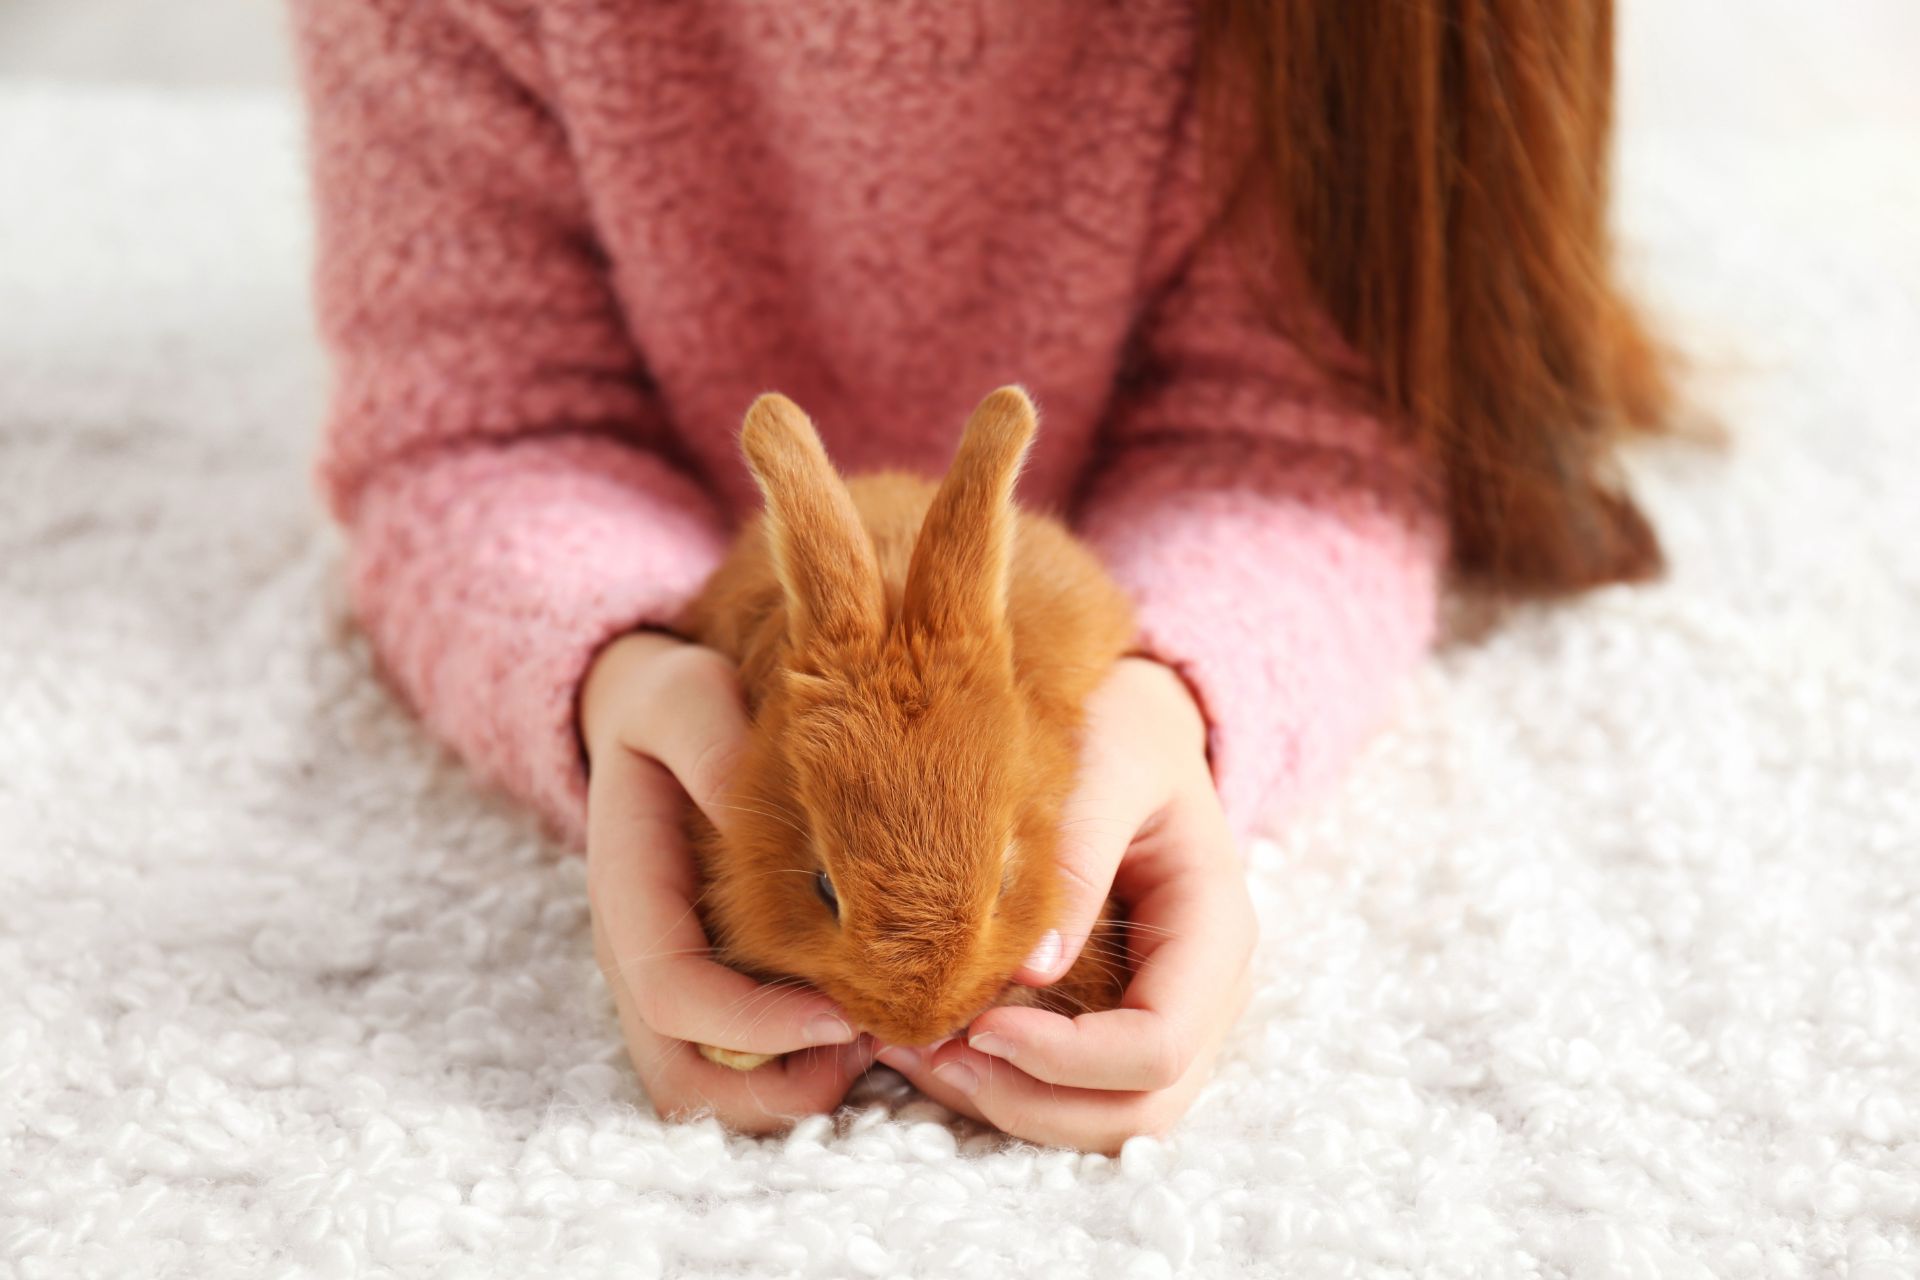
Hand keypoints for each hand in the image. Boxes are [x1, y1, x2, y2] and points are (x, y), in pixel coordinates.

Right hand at [580, 630, 873, 1132]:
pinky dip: (805, 1066)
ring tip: (878, 1033)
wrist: (655, 719)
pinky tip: (869, 1015)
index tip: (844, 1016)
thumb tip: (748, 805)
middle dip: (776, 1088)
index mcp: (628, 896)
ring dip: (795, 1087)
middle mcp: (645, 957)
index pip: (672, 997)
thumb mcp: (685, 697)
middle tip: (873, 1041)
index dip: (754, 1027)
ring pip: (715, 1089)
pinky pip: (748, 1064)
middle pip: (682, 1077)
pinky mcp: (720, 983)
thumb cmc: (676, 707)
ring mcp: (680, 978)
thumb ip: (710, 744)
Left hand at [875, 657, 1256, 1151]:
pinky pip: (1071, 1091)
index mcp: (1214, 930)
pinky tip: (930, 1043)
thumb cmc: (1120, 731)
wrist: (1129, 723)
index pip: (1159, 1046)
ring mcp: (1163, 1013)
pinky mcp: (1114, 1018)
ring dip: (1009, 1107)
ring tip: (913, 1054)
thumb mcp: (1105, 763)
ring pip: (1103, 1121)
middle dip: (1029, 1102)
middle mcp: (1202, 992)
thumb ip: (1077, 856)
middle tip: (928, 1054)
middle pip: (1136, 1111)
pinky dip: (1002, 1087)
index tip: (976, 1022)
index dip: (1068, 1058)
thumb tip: (1031, 970)